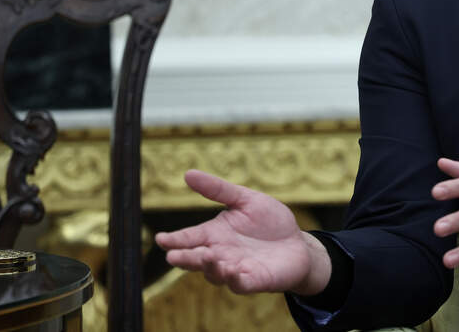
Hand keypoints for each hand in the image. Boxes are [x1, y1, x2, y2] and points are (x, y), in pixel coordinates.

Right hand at [154, 170, 331, 295]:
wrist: (298, 244)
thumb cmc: (269, 222)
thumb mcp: (245, 199)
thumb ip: (218, 190)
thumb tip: (187, 174)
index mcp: (215, 234)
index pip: (189, 238)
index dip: (175, 240)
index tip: (161, 239)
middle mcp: (220, 254)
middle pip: (197, 258)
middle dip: (185, 258)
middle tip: (173, 256)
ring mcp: (235, 269)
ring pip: (215, 273)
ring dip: (209, 267)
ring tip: (207, 256)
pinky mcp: (254, 280)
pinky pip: (240, 284)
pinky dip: (234, 279)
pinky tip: (232, 271)